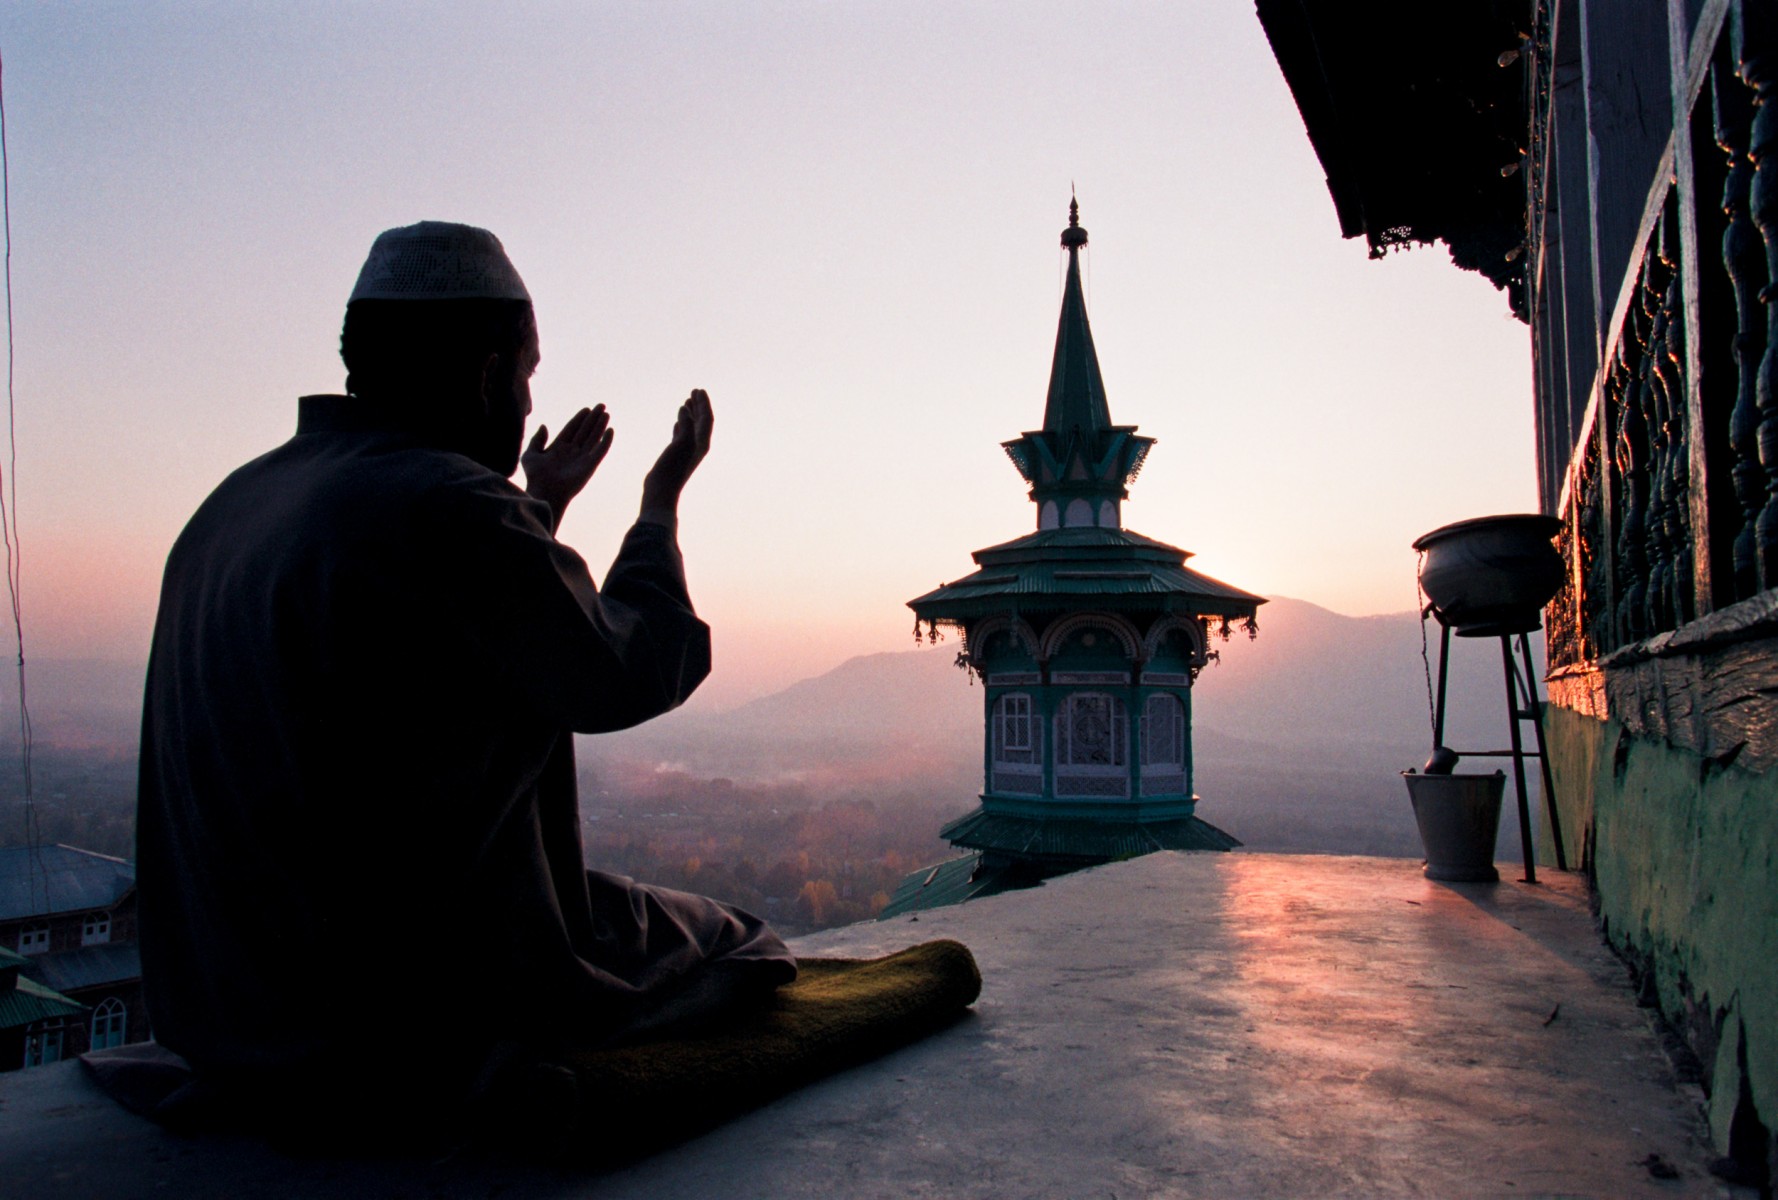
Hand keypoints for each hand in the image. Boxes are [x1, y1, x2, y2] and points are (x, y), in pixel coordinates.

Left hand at [522, 404, 612, 526]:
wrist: (545, 492)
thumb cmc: (535, 476)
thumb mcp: (530, 455)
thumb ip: (536, 440)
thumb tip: (544, 426)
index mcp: (558, 448)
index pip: (571, 429)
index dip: (579, 419)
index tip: (586, 409)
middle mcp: (571, 452)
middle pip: (585, 431)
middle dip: (593, 418)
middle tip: (601, 405)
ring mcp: (582, 458)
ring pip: (593, 438)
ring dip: (600, 425)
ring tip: (606, 413)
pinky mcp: (590, 465)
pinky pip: (600, 451)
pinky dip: (606, 441)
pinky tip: (610, 430)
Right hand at [640, 390, 713, 512]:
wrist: (661, 490)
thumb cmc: (672, 469)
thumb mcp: (682, 444)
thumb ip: (686, 424)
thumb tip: (685, 409)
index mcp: (701, 443)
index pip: (706, 418)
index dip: (704, 404)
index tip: (699, 390)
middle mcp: (697, 446)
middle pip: (701, 422)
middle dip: (699, 406)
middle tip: (694, 392)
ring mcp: (687, 451)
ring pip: (691, 428)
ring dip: (690, 414)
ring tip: (686, 402)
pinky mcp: (676, 456)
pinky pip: (681, 436)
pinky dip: (681, 426)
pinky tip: (677, 422)